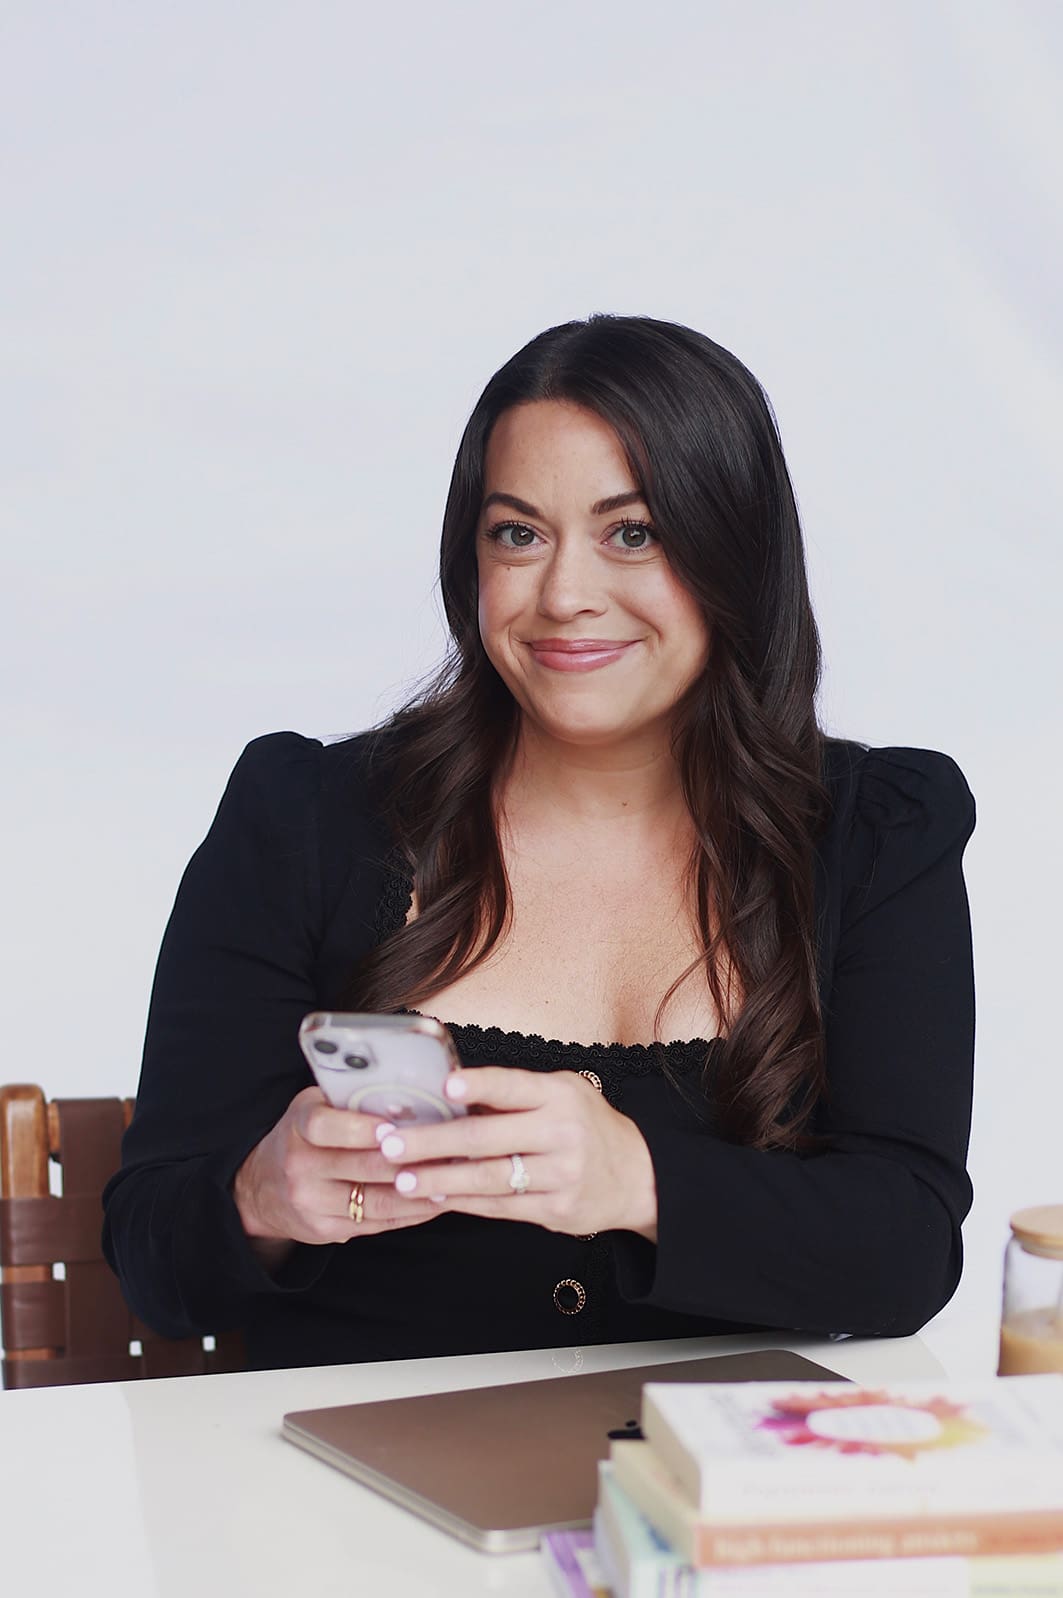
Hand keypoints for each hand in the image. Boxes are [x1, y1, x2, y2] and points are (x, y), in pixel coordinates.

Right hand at [232, 1086, 444, 1247]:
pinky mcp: (326, 1230)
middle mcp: (300, 1165)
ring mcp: (312, 1202)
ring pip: (377, 1200)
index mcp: (298, 1126)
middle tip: (450, 1149)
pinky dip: (412, 1212)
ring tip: (455, 1176)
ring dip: (420, 1189)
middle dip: (410, 1159)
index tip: (396, 1126)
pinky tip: (437, 1199)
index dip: (362, 1127)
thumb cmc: (305, 1137)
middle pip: (362, 1166)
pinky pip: (378, 1222)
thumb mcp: (316, 1108)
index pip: (324, 1125)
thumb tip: (410, 1090)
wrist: (263, 1188)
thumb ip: (351, 1100)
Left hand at [377, 1068, 658, 1240]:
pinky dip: (464, 1202)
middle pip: (487, 1139)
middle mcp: (562, 1133)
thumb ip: (514, 1095)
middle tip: (391, 1145)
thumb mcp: (561, 1094)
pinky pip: (500, 1207)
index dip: (478, 1087)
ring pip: (488, 1179)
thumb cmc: (586, 1126)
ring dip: (440, 1180)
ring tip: (403, 1179)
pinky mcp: (556, 1210)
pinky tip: (435, 1198)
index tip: (445, 1087)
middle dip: (433, 1142)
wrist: (638, 1176)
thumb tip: (449, 1095)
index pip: (512, 1087)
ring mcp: (561, 1174)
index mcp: (559, 1095)